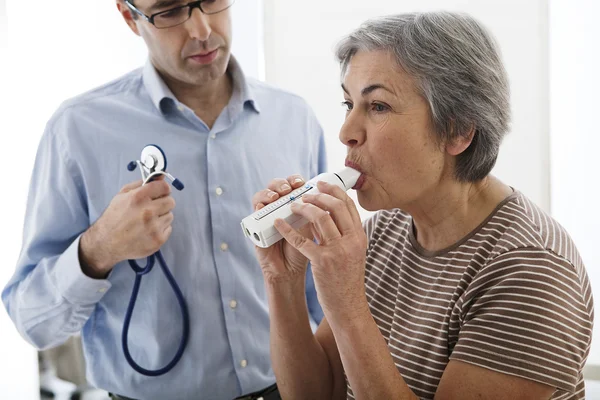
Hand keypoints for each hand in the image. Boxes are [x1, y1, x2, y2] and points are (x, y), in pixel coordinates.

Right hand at [79, 178, 175, 277]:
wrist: (106, 243)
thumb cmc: (114, 218)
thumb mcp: (122, 195)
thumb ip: (141, 184)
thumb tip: (160, 176)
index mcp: (138, 198)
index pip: (164, 187)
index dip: (162, 189)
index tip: (160, 193)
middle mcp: (147, 212)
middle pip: (170, 201)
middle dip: (163, 203)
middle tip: (152, 208)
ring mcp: (153, 227)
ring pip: (170, 215)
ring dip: (161, 217)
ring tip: (147, 222)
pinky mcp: (158, 240)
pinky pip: (168, 229)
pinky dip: (161, 229)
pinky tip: (148, 231)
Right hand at [252, 174, 312, 284]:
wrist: (292, 271)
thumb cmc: (307, 251)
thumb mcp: (316, 229)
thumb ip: (319, 213)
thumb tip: (328, 194)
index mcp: (296, 205)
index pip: (293, 184)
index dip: (296, 179)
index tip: (303, 183)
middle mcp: (280, 208)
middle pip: (277, 186)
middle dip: (282, 183)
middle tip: (288, 188)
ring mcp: (267, 216)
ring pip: (264, 195)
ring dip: (269, 191)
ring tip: (276, 196)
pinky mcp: (256, 226)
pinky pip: (254, 212)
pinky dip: (258, 205)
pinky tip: (262, 206)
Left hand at [274, 180, 367, 321]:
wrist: (348, 306)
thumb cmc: (347, 280)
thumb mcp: (353, 253)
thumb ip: (343, 234)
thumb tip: (325, 215)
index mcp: (359, 237)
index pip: (348, 205)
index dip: (333, 191)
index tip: (321, 184)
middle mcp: (351, 241)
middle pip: (335, 206)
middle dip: (318, 195)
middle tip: (305, 193)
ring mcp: (337, 251)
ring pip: (320, 218)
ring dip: (304, 207)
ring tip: (293, 205)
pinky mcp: (322, 262)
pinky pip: (302, 240)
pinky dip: (288, 229)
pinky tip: (278, 223)